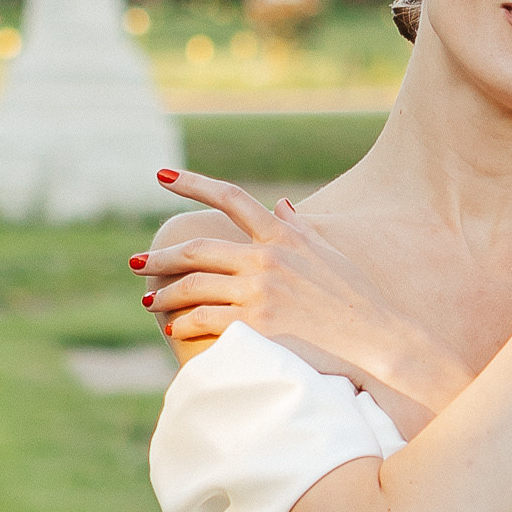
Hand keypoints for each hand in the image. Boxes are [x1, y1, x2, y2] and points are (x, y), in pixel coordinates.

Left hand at [137, 173, 471, 415]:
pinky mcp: (257, 324)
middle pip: (198, 249)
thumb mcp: (328, 251)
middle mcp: (266, 258)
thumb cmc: (354, 294)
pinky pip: (205, 319)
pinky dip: (183, 322)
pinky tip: (172, 327)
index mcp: (282, 235)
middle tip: (137, 263)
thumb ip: (298, 227)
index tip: (161, 176)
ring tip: (149, 300)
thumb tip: (279, 206)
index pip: (230, 197)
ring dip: (165, 293)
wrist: (374, 335)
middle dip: (161, 257)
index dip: (192, 183)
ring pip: (194, 286)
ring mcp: (260, 291)